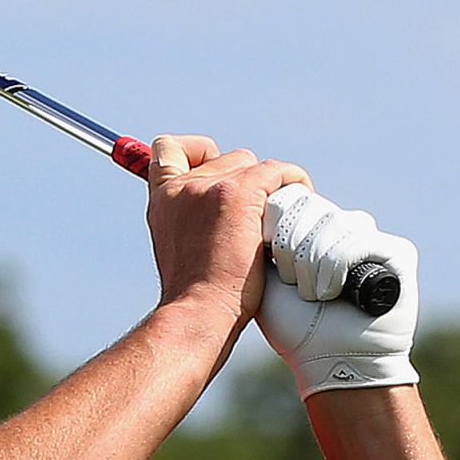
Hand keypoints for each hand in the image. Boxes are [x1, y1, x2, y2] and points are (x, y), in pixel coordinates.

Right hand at [146, 136, 310, 330]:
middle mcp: (182, 186)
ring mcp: (210, 187)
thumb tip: (221, 218)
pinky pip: (278, 171)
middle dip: (247, 180)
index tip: (214, 168)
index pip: (168, 150)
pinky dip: (294, 182)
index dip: (196, 151)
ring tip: (275, 219)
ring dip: (269, 186)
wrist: (199, 310)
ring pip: (253, 164)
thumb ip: (191, 222)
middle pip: (227, 158)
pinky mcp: (239, 193)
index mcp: (163, 199)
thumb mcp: (178, 249)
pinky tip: (296, 205)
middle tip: (258, 216)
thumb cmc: (196, 294)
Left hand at [259, 184, 419, 398]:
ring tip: (316, 295)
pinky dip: (334, 269)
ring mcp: (372, 237)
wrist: (331, 361)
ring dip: (313, 267)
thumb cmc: (295, 325)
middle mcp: (344, 227)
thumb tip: (259, 199)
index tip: (276, 269)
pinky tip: (334, 294)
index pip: (292, 199)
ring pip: (331, 223)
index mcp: (314, 229)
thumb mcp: (265, 275)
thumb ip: (261, 236)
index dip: (278, 232)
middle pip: (310, 207)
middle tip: (298, 287)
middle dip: (294, 251)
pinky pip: (356, 239)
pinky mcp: (398, 251)